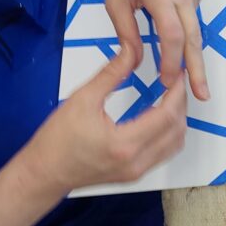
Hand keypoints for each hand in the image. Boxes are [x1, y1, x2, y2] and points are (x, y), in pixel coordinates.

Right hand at [24, 57, 187, 194]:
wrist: (43, 174)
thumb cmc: (57, 138)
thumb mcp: (83, 99)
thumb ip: (111, 74)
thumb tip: (131, 50)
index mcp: (124, 143)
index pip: (167, 116)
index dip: (177, 92)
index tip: (178, 73)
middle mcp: (136, 162)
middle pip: (177, 131)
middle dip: (182, 104)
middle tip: (177, 80)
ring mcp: (136, 172)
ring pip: (174, 145)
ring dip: (178, 120)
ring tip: (172, 95)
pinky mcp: (134, 175)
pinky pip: (163, 154)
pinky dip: (169, 133)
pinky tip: (161, 115)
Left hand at [104, 0, 209, 98]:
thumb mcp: (114, 0)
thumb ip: (126, 33)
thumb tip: (136, 63)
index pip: (172, 34)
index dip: (172, 61)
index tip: (168, 82)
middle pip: (193, 36)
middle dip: (197, 69)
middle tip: (201, 96)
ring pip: (194, 27)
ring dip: (189, 51)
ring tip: (187, 74)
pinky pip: (193, 14)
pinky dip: (185, 26)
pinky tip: (170, 17)